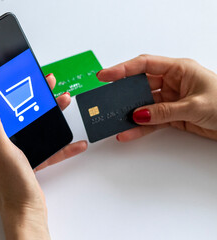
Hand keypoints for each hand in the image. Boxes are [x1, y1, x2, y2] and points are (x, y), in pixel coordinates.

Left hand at [0, 73, 86, 238]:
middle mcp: (0, 144)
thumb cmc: (11, 187)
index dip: (11, 92)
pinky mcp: (30, 159)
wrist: (27, 212)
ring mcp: (16, 152)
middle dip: (38, 101)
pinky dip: (61, 145)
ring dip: (52, 118)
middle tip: (49, 86)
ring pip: (35, 128)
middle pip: (21, 115)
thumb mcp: (3, 151)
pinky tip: (75, 142)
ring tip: (64, 104)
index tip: (24, 79)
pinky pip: (46, 146)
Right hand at [97, 55, 216, 140]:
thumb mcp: (194, 105)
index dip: (122, 69)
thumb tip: (139, 114)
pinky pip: (151, 122)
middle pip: (140, 86)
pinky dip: (140, 128)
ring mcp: (169, 100)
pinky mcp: (170, 116)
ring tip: (115, 120)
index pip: (145, 65)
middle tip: (107, 100)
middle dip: (123, 94)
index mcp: (178, 69)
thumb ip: (164, 111)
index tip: (105, 75)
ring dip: (130, 114)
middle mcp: (172, 83)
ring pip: (143, 106)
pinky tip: (129, 132)